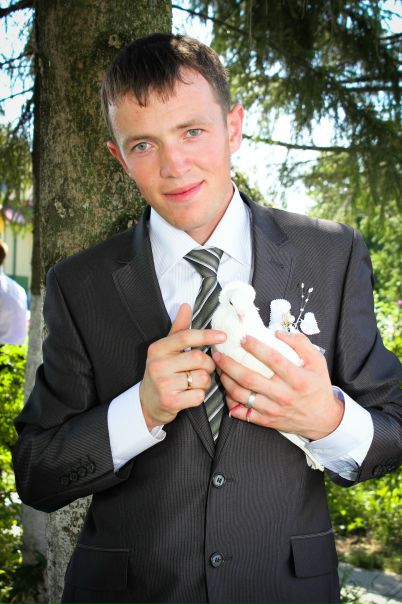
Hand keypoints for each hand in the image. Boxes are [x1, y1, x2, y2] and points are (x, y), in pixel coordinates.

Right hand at [140, 303, 225, 429]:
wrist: (146, 402)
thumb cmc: (162, 372)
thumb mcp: (166, 349)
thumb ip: (178, 329)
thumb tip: (186, 306)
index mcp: (158, 349)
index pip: (185, 337)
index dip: (206, 335)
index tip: (223, 336)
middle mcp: (158, 365)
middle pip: (199, 358)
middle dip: (208, 365)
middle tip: (203, 369)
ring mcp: (163, 384)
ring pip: (201, 378)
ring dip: (205, 382)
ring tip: (195, 383)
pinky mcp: (170, 401)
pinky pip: (198, 396)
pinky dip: (199, 396)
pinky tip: (190, 395)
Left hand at [213, 331, 343, 439]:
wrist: (323, 419)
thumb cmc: (318, 388)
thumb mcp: (318, 361)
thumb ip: (300, 343)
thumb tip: (278, 333)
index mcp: (297, 378)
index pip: (273, 359)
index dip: (256, 347)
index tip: (243, 338)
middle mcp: (283, 395)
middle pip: (250, 379)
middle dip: (230, 365)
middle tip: (219, 355)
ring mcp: (273, 409)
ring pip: (242, 395)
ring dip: (226, 381)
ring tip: (219, 370)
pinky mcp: (266, 420)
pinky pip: (242, 412)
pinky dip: (231, 402)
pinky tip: (227, 390)